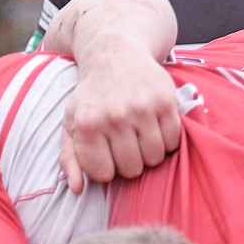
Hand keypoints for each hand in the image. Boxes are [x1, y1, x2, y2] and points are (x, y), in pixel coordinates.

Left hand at [60, 40, 182, 191]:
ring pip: (155, 158)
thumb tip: (77, 190)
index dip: (106, 169)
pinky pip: (173, 141)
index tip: (106, 154)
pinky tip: (153, 125)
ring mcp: (142, 108)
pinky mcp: (166, 101)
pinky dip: (166, 140)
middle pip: (132, 169)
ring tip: (139, 134)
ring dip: (149, 152)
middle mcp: (115, 116)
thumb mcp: (71, 122)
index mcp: (88, 124)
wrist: (114, 54)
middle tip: (125, 143)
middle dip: (129, 162)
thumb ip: (70, 158)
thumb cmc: (91, 94)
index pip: (104, 174)